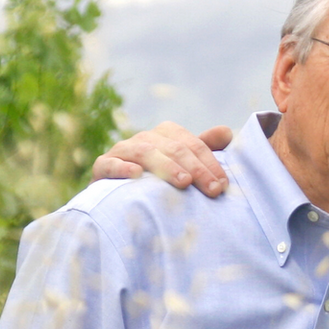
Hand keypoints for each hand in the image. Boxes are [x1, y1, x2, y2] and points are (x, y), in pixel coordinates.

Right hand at [91, 122, 232, 196]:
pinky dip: (123, 168)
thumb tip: (226, 132)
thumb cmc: (158, 180)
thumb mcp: (184, 164)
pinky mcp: (102, 166)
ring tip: (184, 182)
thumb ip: (204, 148)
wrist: (118, 196)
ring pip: (145, 152)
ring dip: (166, 166)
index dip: (210, 163)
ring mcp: (122, 150)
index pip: (192, 144)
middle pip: (173, 148)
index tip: (223, 185)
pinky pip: (110, 164)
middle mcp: (144, 138)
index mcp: (166, 134)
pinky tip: (137, 176)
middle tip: (213, 190)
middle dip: (196, 169)